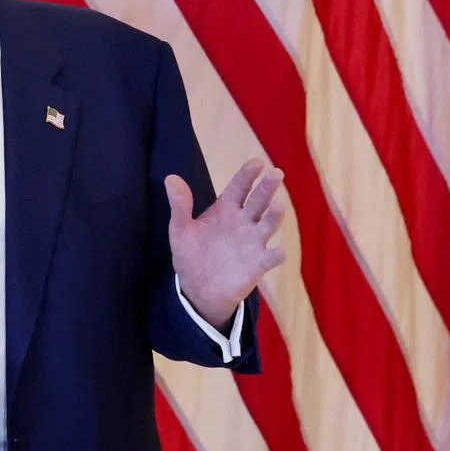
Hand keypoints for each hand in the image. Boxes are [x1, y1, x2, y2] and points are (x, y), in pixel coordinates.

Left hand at [167, 159, 286, 328]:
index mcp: (226, 209)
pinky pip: (269, 258)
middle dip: (267, 188)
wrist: (197, 288)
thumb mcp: (180, 229)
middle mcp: (243, 221)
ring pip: (267, 225)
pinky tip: (279, 251)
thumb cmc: (191, 253)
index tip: (257, 162)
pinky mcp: (257, 264)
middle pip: (258, 201)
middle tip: (276, 173)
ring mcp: (253, 242)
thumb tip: (170, 178)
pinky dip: (275, 255)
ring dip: (274, 216)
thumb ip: (179, 204)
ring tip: (278, 205)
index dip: (247, 175)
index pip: (239, 187)